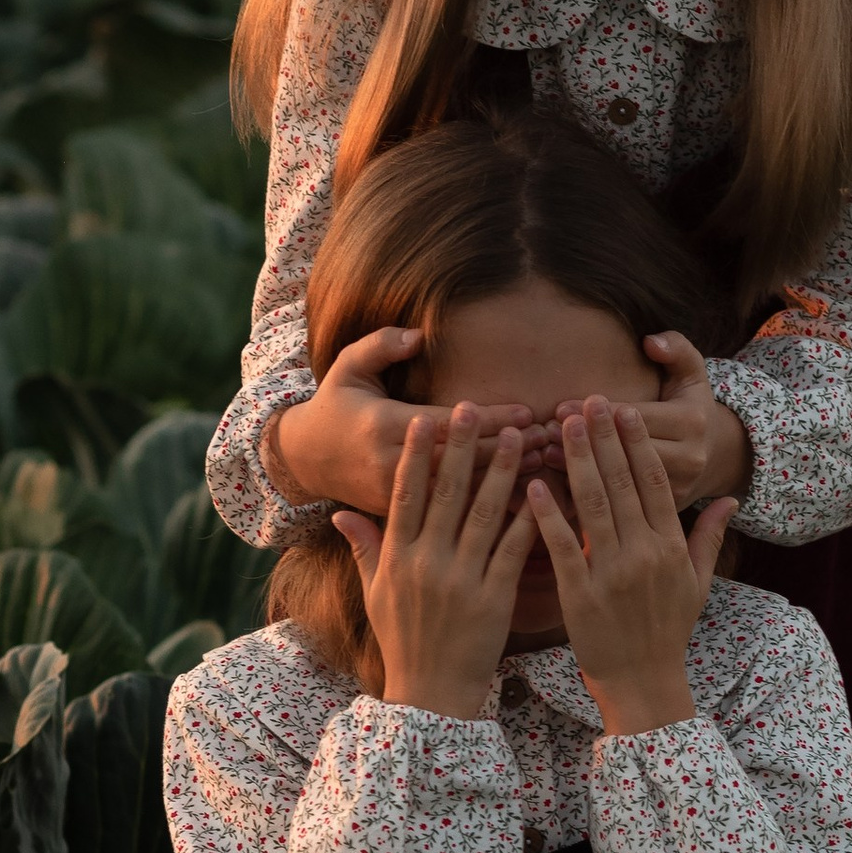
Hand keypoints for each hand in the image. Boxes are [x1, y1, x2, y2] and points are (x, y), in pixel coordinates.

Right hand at [273, 329, 531, 509]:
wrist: (305, 461)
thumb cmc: (335, 407)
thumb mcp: (346, 367)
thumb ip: (380, 346)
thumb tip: (419, 335)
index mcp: (382, 427)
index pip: (446, 425)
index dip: (487, 420)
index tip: (525, 413)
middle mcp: (389, 465)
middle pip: (460, 461)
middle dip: (505, 450)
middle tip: (546, 438)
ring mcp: (393, 496)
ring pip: (458, 491)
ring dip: (502, 478)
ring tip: (542, 463)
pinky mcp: (398, 517)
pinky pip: (446, 515)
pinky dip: (482, 508)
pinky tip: (519, 498)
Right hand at [336, 406, 535, 720]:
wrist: (431, 694)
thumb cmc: (404, 642)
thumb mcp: (375, 595)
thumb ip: (364, 549)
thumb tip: (340, 514)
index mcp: (398, 557)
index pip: (406, 493)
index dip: (417, 453)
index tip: (426, 417)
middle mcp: (427, 562)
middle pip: (446, 493)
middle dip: (460, 447)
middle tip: (473, 407)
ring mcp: (461, 579)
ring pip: (485, 514)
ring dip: (502, 470)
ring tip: (517, 435)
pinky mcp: (494, 598)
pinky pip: (514, 550)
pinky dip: (529, 518)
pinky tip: (543, 488)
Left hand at [527, 397, 734, 737]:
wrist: (644, 683)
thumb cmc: (667, 633)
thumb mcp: (697, 584)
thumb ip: (709, 536)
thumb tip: (733, 499)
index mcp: (670, 546)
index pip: (654, 482)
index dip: (638, 443)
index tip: (624, 408)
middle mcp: (644, 553)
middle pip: (622, 483)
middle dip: (604, 437)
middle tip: (588, 398)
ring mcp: (612, 573)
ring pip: (593, 505)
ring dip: (577, 461)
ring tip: (562, 424)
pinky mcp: (580, 594)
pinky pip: (562, 546)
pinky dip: (549, 514)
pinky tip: (535, 483)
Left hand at [558, 334, 751, 512]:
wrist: (717, 458)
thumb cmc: (692, 409)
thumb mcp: (693, 374)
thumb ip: (677, 350)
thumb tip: (650, 341)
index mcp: (692, 423)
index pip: (637, 418)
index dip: (598, 414)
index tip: (561, 407)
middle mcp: (689, 460)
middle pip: (628, 453)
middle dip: (585, 442)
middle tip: (549, 431)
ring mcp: (678, 491)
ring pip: (624, 483)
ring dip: (582, 468)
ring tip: (547, 454)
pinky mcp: (666, 514)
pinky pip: (625, 506)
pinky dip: (591, 496)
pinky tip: (562, 484)